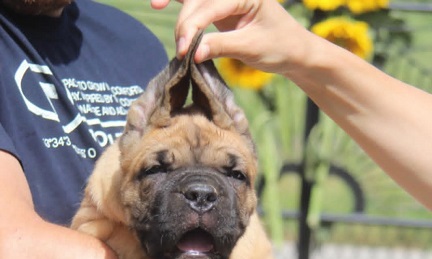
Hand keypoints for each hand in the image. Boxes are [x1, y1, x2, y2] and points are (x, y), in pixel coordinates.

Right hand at [151, 0, 310, 75]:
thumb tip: (192, 53)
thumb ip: (221, 46)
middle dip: (186, 22)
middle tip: (180, 51)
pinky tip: (160, 2)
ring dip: (177, 3)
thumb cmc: (279, 46)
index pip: (211, 5)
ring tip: (155, 4)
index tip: (183, 51)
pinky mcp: (221, 8)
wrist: (293, 50)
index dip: (194, 27)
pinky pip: (197, 2)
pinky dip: (179, 1)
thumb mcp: (251, 48)